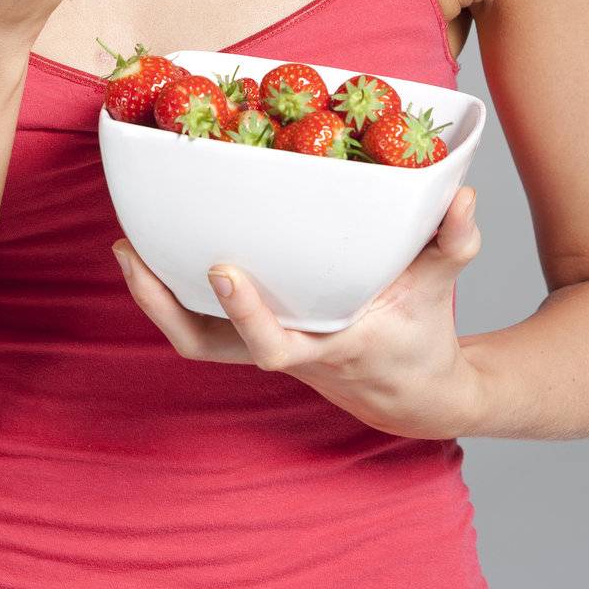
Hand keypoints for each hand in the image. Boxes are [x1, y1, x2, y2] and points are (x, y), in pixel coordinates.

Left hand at [111, 183, 486, 440]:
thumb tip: (462, 193)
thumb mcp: (442, 286)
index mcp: (329, 345)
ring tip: (126, 249)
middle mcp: (288, 351)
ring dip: (154, 301)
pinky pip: (203, 327)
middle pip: (209, 349)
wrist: (412, 395)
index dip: (246, 314)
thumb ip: (452, 241)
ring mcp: (266, 347)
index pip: (276, 347)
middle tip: (129, 251)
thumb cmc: (423, 335)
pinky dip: (173, 298)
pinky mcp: (256, 340)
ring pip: (196, 341)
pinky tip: (155, 254)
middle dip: (162, 308)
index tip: (221, 269)